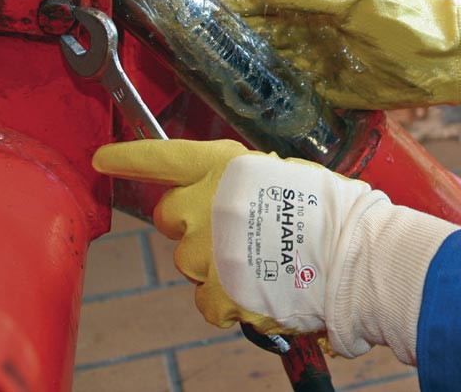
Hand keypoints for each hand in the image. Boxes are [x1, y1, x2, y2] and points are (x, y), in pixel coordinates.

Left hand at [92, 138, 459, 362]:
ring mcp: (208, 249)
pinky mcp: (217, 291)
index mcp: (227, 165)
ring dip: (215, 267)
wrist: (356, 254)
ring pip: (189, 263)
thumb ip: (243, 187)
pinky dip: (226, 304)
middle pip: (170, 217)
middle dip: (191, 226)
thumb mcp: (284, 176)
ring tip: (262, 266)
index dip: (130, 157)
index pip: (165, 156)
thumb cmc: (333, 211)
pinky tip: (259, 294)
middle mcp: (208, 202)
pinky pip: (206, 302)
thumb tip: (228, 204)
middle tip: (231, 235)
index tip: (104, 159)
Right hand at [209, 0, 460, 108]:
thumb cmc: (413, 17)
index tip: (188, 6)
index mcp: (316, 2)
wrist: (458, 56)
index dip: (226, 2)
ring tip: (203, 81)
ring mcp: (323, 63)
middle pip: (258, 35)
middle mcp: (313, 32)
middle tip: (183, 52)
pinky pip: (297, 96)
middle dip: (223, 41)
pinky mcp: (337, 94)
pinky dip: (273, 100)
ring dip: (242, 73)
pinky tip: (247, 107)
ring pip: (271, 67)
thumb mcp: (362, 0)